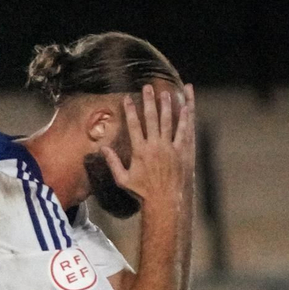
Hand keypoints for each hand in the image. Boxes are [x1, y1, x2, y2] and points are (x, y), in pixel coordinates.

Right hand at [104, 83, 195, 214]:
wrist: (166, 202)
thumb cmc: (143, 193)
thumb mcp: (122, 179)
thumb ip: (113, 162)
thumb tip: (102, 149)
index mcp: (140, 151)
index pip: (134, 125)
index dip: (130, 111)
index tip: (127, 98)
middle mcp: (156, 146)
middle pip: (152, 118)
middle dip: (149, 101)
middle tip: (147, 87)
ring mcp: (172, 147)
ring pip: (170, 121)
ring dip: (168, 105)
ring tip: (165, 92)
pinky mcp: (184, 151)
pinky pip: (186, 130)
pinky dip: (186, 117)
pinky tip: (187, 106)